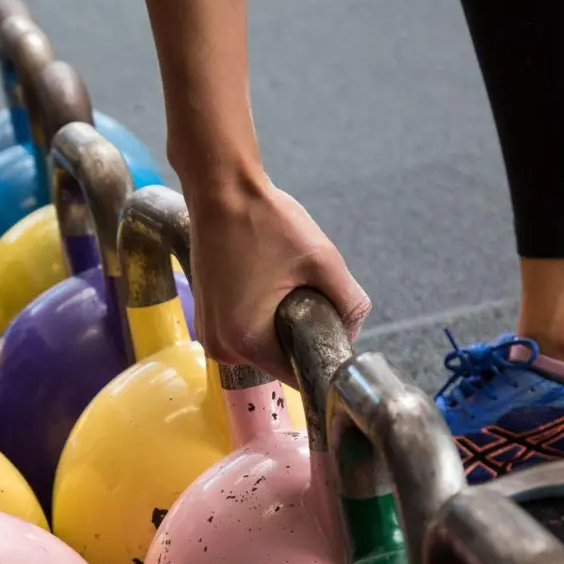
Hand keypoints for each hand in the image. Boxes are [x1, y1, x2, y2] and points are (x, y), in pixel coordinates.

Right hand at [185, 171, 370, 387]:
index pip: (298, 376)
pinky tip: (267, 283)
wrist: (220, 188)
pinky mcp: (207, 317)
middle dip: (301, 338)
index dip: (322, 359)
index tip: (334, 332)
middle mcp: (220, 346)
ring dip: (282, 326)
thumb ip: (350, 302)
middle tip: (309, 294)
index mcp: (245, 341)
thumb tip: (355, 332)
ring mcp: (209, 332)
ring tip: (285, 283)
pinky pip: (246, 331)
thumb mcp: (323, 260)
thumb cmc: (265, 219)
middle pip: (280, 362)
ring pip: (263, 346)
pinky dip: (263, 317)